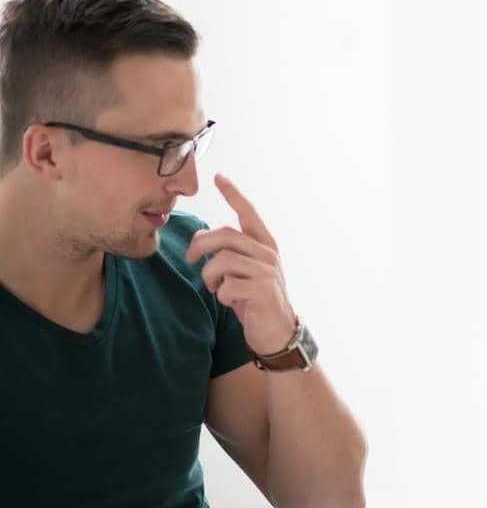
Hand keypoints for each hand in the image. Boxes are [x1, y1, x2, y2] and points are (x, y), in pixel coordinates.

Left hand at [185, 174, 296, 353]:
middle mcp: (268, 254)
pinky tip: (230, 300)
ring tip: (214, 287)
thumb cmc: (254, 297)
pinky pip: (227, 286)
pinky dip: (222, 295)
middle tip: (189, 258)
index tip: (219, 177)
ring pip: (222, 261)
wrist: (276, 330)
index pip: (248, 213)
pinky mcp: (262, 290)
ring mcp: (267, 271)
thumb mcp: (244, 271)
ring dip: (209, 276)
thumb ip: (230, 253)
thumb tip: (200, 241)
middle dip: (199, 245)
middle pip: (225, 235)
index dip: (233, 194)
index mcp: (265, 244)